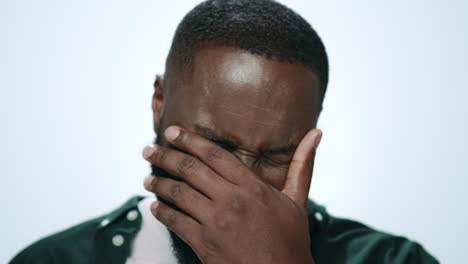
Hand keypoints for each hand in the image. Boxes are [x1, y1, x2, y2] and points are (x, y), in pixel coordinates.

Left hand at [143, 126, 321, 263]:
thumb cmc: (291, 240)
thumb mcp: (298, 200)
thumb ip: (303, 164)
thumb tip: (316, 132)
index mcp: (252, 186)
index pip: (214, 154)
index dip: (190, 140)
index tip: (173, 131)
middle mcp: (231, 199)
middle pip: (190, 169)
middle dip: (166, 156)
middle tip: (148, 148)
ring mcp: (216, 222)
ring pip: (178, 194)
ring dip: (158, 183)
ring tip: (147, 178)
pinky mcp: (204, 244)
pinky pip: (176, 222)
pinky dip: (161, 212)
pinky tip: (154, 207)